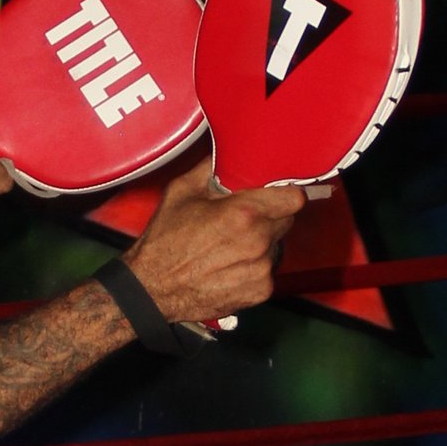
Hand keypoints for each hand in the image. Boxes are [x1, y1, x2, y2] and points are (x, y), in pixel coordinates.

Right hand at [112, 154, 304, 333]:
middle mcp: (257, 243)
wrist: (154, 289)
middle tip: (242, 219)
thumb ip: (211, 168)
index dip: (286, 194)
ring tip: (231, 245)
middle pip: (285, 220)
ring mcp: (261, 269)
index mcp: (243, 214)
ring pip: (276, 246)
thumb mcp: (181, 192)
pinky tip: (230, 264)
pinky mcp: (259, 291)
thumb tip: (226, 154)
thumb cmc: (164, 244)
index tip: (277, 193)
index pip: (293, 198)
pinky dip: (254, 266)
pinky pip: (268, 270)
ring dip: (261, 242)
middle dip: (269, 216)